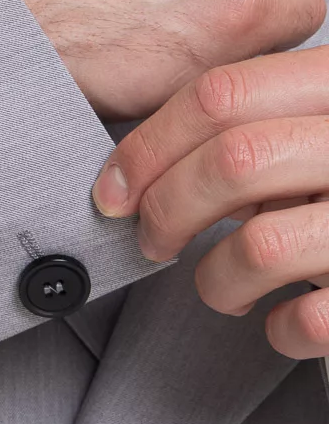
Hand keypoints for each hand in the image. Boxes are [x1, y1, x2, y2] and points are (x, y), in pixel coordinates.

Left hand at [91, 47, 328, 358]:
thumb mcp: (314, 127)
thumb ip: (255, 126)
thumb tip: (142, 168)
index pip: (221, 95)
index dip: (149, 145)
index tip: (114, 188)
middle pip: (231, 162)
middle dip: (166, 210)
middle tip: (153, 238)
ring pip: (261, 245)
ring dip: (215, 279)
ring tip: (222, 286)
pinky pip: (311, 319)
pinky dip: (279, 329)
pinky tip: (281, 320)